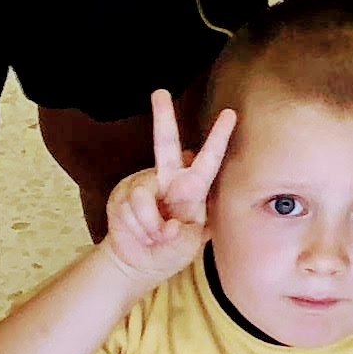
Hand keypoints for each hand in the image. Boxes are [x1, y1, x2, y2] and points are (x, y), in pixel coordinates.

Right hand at [103, 89, 237, 298]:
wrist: (138, 261)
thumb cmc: (171, 249)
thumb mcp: (187, 246)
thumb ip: (182, 235)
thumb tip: (168, 224)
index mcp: (193, 188)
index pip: (209, 159)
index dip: (219, 137)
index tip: (230, 114)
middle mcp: (168, 179)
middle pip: (165, 142)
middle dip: (162, 116)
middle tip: (160, 92)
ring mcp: (143, 184)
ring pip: (144, 195)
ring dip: (149, 224)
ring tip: (154, 236)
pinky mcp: (122, 193)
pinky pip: (128, 207)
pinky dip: (135, 227)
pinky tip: (139, 233)